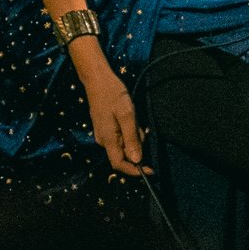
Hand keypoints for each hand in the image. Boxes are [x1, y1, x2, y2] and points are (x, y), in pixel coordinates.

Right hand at [74, 44, 148, 176]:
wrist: (97, 79)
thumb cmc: (113, 94)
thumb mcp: (127, 114)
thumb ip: (132, 138)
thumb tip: (137, 160)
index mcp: (108, 139)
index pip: (119, 164)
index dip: (134, 170)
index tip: (151, 170)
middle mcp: (103, 140)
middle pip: (123, 154)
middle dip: (136, 146)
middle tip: (142, 127)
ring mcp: (103, 134)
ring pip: (123, 144)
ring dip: (133, 136)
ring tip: (134, 118)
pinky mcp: (105, 127)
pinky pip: (119, 136)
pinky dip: (128, 131)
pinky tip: (129, 117)